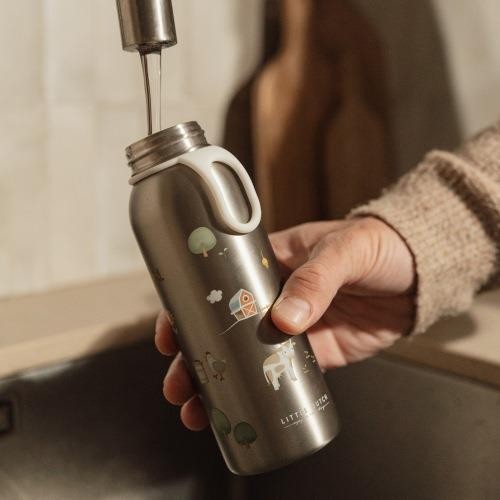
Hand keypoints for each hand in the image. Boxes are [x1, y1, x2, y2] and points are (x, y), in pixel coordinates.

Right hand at [155, 217, 415, 429]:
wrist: (419, 273)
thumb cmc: (378, 243)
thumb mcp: (344, 249)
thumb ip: (316, 279)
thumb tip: (286, 319)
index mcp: (268, 262)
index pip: (216, 283)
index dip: (187, 307)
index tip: (169, 331)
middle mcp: (272, 296)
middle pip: (222, 328)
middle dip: (196, 356)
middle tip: (178, 382)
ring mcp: (293, 326)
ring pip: (246, 357)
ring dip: (221, 381)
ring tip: (197, 407)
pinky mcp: (317, 351)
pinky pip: (283, 374)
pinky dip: (261, 392)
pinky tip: (242, 408)